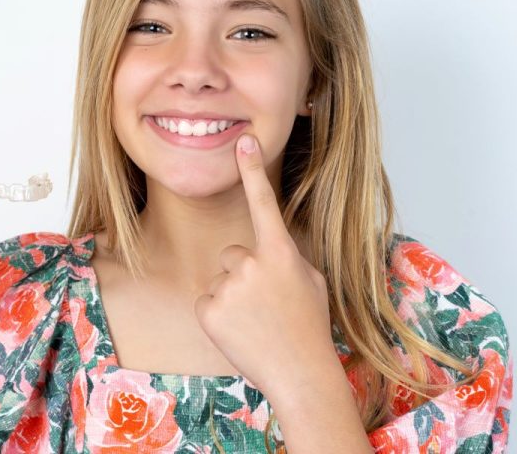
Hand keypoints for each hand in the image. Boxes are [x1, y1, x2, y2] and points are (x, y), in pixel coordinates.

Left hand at [193, 133, 339, 402]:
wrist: (300, 375)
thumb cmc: (308, 328)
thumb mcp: (309, 282)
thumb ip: (284, 258)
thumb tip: (264, 252)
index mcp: (282, 252)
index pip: (263, 202)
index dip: (252, 170)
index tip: (244, 141)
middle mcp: (252, 262)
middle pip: (233, 253)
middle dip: (244, 275)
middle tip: (266, 307)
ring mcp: (228, 285)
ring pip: (220, 279)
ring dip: (232, 296)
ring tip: (255, 322)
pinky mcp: (208, 308)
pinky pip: (207, 301)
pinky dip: (218, 316)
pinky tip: (239, 332)